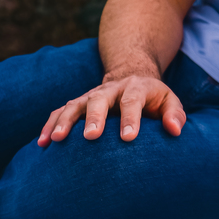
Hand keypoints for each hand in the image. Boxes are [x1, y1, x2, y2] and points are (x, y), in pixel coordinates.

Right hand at [38, 76, 184, 144]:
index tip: (128, 138)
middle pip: (100, 99)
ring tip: (57, 139)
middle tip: (91, 137)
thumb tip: (175, 130)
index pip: (132, 101)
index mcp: (136, 88)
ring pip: (75, 104)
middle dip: (94, 117)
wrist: (132, 76)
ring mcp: (91, 95)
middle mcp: (111, 89)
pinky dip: (50, 124)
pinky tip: (43, 143)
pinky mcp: (78, 103)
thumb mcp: (169, 100)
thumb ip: (174, 113)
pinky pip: (60, 111)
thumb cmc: (153, 97)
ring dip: (65, 121)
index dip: (130, 119)